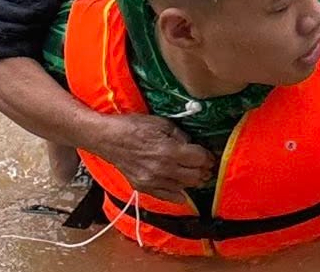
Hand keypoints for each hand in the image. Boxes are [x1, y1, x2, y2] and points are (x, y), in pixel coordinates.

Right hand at [96, 113, 215, 200]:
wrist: (107, 139)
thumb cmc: (133, 126)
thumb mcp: (161, 123)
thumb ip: (180, 135)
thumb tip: (192, 144)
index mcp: (169, 151)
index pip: (199, 159)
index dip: (208, 158)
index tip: (211, 156)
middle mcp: (162, 169)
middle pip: (195, 176)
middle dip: (204, 171)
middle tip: (207, 166)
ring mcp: (152, 181)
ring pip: (183, 188)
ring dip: (193, 181)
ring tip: (197, 175)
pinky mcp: (143, 188)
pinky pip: (167, 196)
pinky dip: (178, 194)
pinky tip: (183, 190)